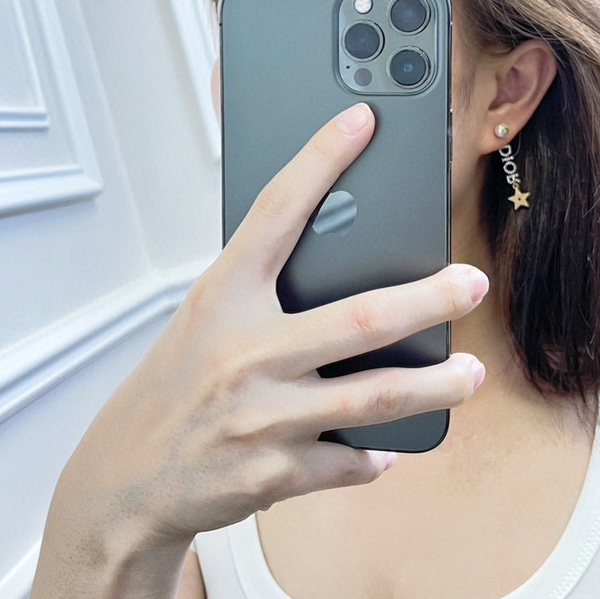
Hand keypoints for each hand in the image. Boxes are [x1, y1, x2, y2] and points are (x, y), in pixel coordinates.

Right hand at [59, 102, 487, 546]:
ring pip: (375, 397)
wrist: (127, 478)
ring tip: (470, 374)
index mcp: (222, 297)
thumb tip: (343, 263)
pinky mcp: (276, 473)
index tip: (360, 121)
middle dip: (430, 299)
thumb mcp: (203, 319)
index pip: (276, 212)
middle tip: (472, 283)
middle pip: (361, 317)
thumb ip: (261, 291)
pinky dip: (375, 454)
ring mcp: (263, 415)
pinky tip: (389, 446)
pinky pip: (350, 461)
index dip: (320, 160)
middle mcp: (245, 351)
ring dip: (435, 386)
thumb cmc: (173, 385)